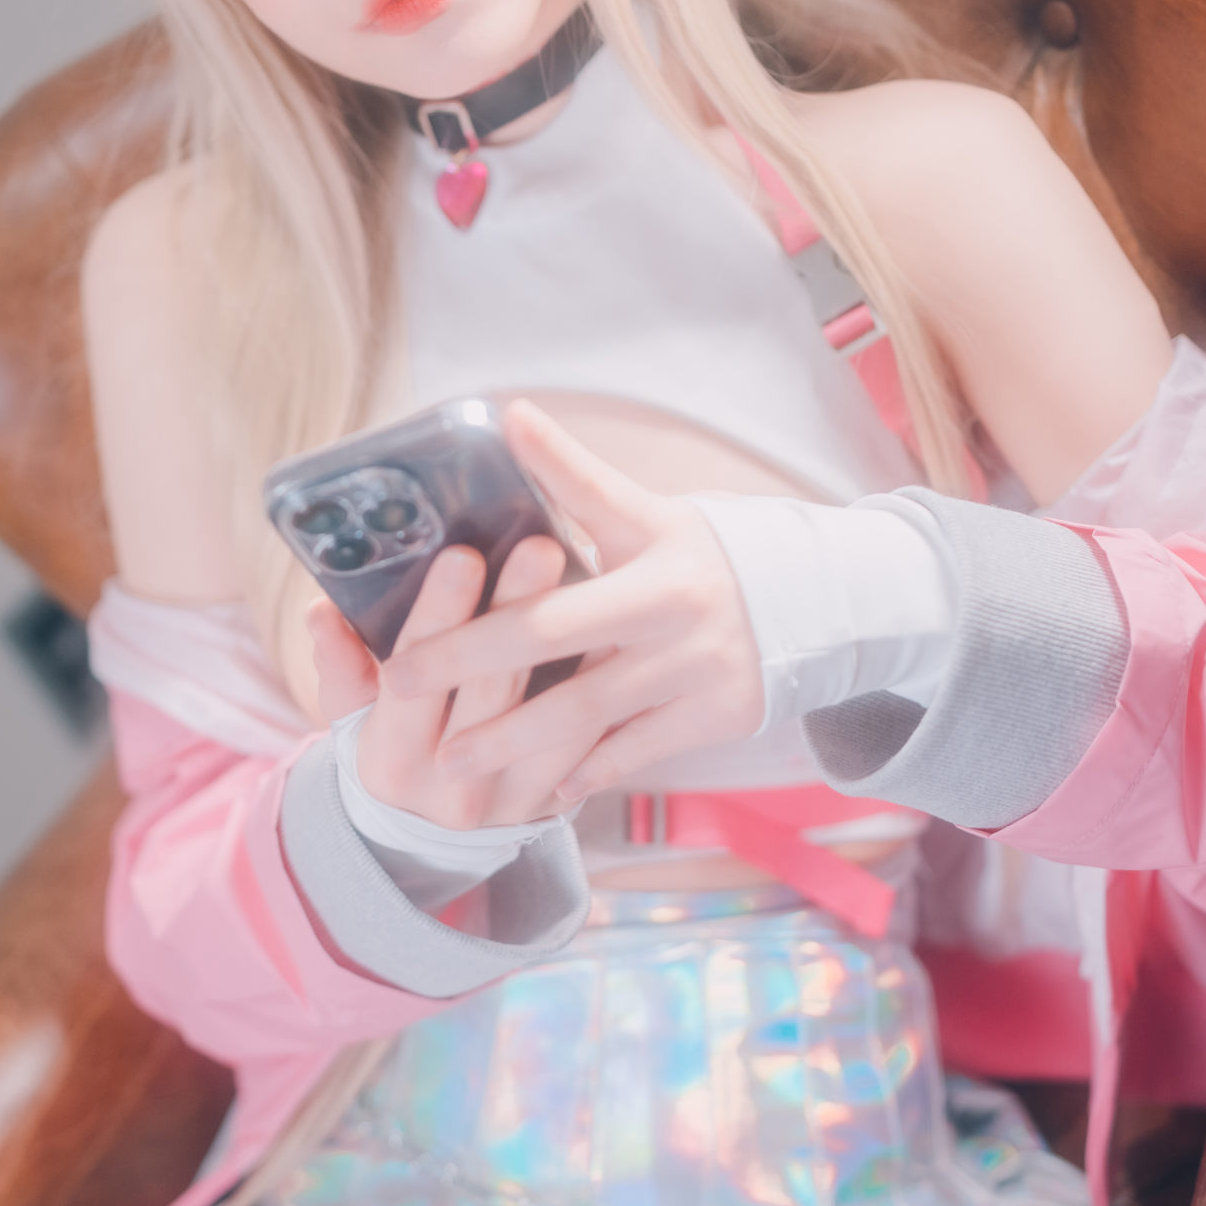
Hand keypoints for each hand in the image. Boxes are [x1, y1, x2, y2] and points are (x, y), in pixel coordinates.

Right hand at [309, 527, 608, 829]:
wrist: (427, 840)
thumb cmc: (391, 748)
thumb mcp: (352, 717)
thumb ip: (340, 665)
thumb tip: (320, 611)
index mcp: (390, 759)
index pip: (413, 679)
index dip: (436, 618)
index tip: (461, 555)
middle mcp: (450, 788)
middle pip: (488, 692)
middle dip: (514, 613)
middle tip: (541, 545)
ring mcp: (509, 803)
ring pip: (550, 722)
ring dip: (577, 650)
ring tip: (601, 585)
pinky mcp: (553, 805)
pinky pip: (589, 748)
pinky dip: (606, 692)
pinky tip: (623, 637)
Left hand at [380, 400, 765, 797]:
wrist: (807, 603)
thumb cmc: (694, 554)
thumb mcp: (642, 511)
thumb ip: (571, 475)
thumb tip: (508, 414)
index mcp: (650, 550)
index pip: (556, 552)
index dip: (491, 560)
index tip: (421, 585)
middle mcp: (674, 610)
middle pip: (553, 636)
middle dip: (467, 661)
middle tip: (399, 681)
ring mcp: (697, 669)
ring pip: (587, 711)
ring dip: (512, 739)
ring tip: (449, 758)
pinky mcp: (715, 717)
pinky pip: (634, 752)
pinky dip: (584, 771)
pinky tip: (537, 790)